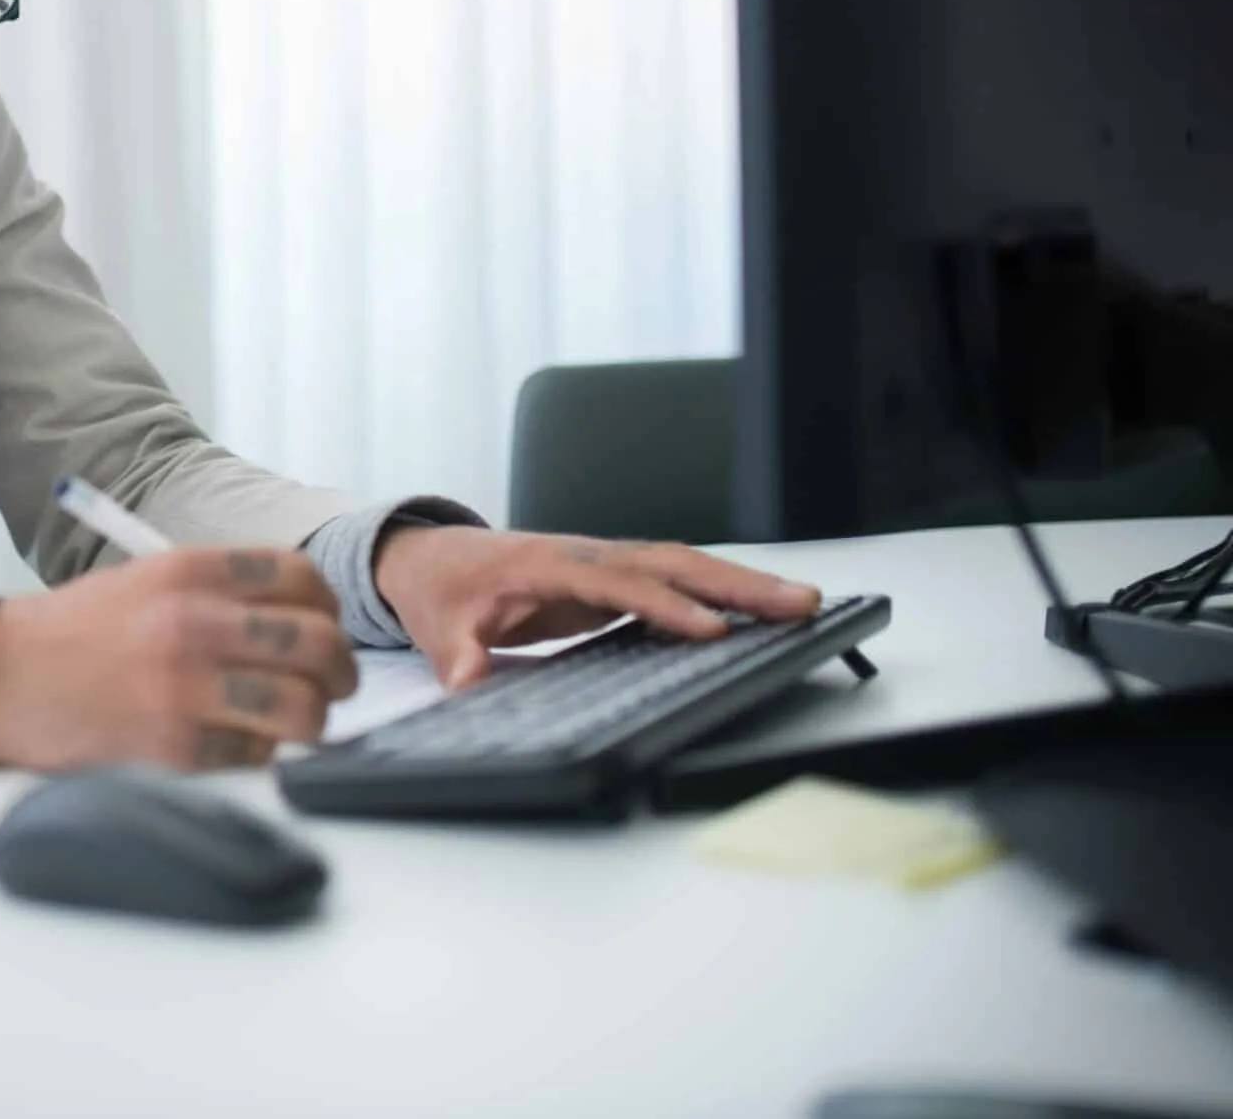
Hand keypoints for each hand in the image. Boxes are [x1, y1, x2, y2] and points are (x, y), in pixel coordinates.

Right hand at [0, 547, 358, 771]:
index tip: (324, 628)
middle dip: (340, 672)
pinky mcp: (173, 748)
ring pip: (304, 708)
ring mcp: (183, 688)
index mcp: (187, 571)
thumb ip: (222, 592)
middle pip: (319, 645)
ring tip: (293, 722)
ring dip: (310, 720)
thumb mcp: (146, 582)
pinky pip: (257, 756)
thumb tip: (308, 623)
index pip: (303, 579)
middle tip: (333, 686)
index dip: (329, 609)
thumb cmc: (78, 634)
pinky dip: (256, 755)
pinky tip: (230, 742)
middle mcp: (191, 623)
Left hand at [373, 526, 822, 690]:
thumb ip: (457, 655)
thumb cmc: (442, 590)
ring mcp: (605, 562)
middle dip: (736, 583)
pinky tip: (763, 612)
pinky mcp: (614, 577)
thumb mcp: (439, 627)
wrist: (432, 556)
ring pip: (684, 565)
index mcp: (548, 565)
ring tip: (805, 603)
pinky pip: (676, 580)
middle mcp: (587, 555)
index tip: (712, 629)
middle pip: (671, 562)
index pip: (618, 583)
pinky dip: (722, 590)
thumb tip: (466, 682)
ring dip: (743, 583)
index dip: (666, 605)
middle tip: (800, 602)